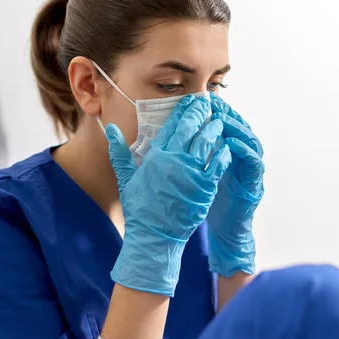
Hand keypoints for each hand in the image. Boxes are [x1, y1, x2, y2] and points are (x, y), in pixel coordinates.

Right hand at [106, 95, 231, 296]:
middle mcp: (174, 161)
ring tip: (219, 119)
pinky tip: (227, 144)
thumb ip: (120, 152)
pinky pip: (218, 164)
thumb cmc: (139, 210)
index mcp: (155, 157)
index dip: (182, 110)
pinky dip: (223, 152)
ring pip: (207, 143)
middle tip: (207, 102)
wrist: (154, 237)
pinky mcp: (205, 188)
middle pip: (190, 129)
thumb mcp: (126, 179)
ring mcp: (191, 174)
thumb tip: (111, 129)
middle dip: (200, 112)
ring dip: (214, 128)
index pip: (171, 126)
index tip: (189, 101)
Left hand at [206, 93, 264, 277]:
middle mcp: (243, 160)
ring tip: (224, 119)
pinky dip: (245, 152)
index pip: (225, 128)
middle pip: (240, 130)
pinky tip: (233, 144)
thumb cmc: (211, 203)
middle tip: (216, 103)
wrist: (225, 232)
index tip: (203, 101)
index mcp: (229, 156)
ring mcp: (250, 172)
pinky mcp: (254, 185)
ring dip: (238, 129)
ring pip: (250, 142)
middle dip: (228, 115)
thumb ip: (196, 155)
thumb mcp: (201, 174)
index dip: (217, 113)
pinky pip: (254, 164)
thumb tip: (175, 138)